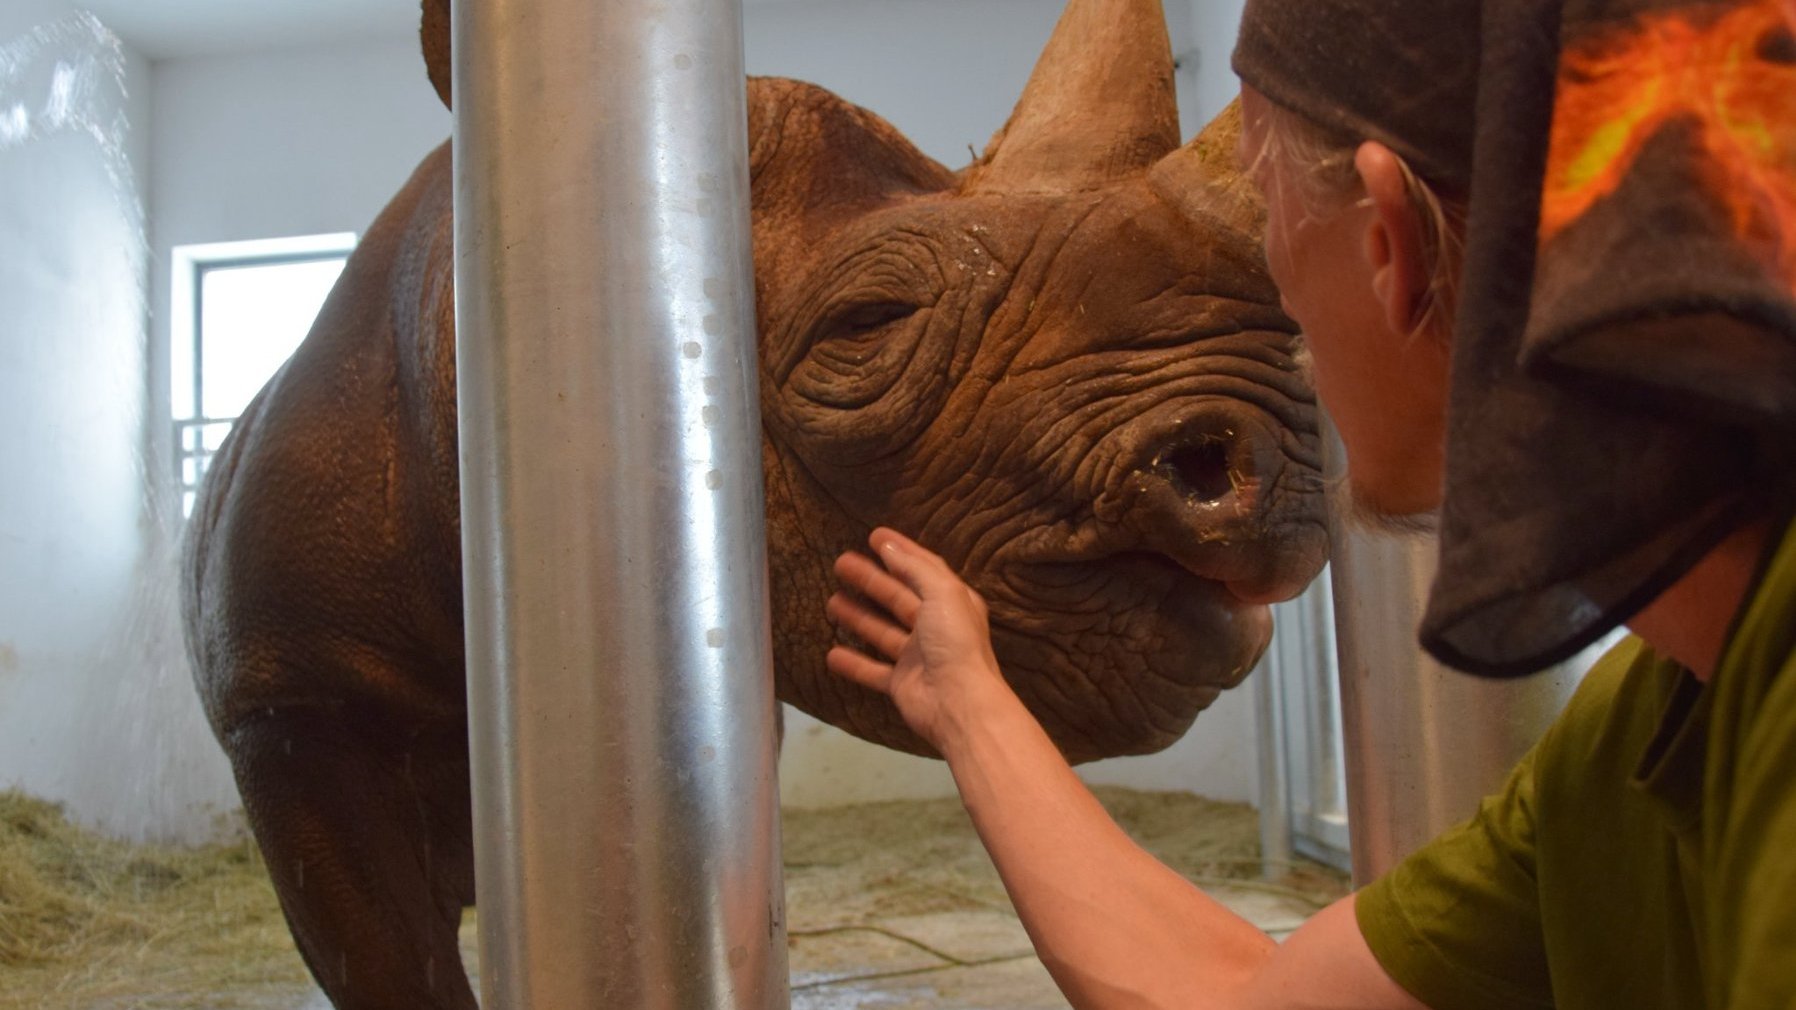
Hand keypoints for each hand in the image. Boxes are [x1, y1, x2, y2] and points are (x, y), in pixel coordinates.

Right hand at [825, 528, 1016, 754]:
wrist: (958, 703)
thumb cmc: (954, 642)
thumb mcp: (941, 593)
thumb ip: (915, 568)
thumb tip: (889, 546)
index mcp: (951, 601)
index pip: (923, 568)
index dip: (900, 550)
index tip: (874, 535)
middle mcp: (935, 626)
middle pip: (897, 597)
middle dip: (870, 580)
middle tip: (840, 563)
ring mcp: (917, 656)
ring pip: (882, 631)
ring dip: (858, 616)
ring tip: (831, 601)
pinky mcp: (902, 683)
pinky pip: (873, 670)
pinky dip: (854, 663)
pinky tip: (831, 653)